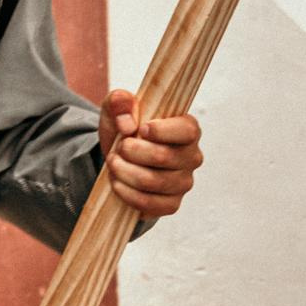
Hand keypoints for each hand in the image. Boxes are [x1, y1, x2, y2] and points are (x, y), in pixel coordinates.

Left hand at [98, 88, 202, 217]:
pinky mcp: (171, 204)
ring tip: (114, 162)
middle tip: (118, 148)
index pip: (187, 131)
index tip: (140, 129)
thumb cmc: (124, 128)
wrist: (118, 157)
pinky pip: (149, 204)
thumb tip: (127, 121)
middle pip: (163, 157)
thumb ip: (119, 101)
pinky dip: (126, 193)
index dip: (161, 131)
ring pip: (152, 181)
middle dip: (130, 151)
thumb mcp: (116, 108)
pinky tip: (117, 182)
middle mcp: (192, 157)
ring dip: (124, 171)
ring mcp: (184, 183)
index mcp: (187, 129)